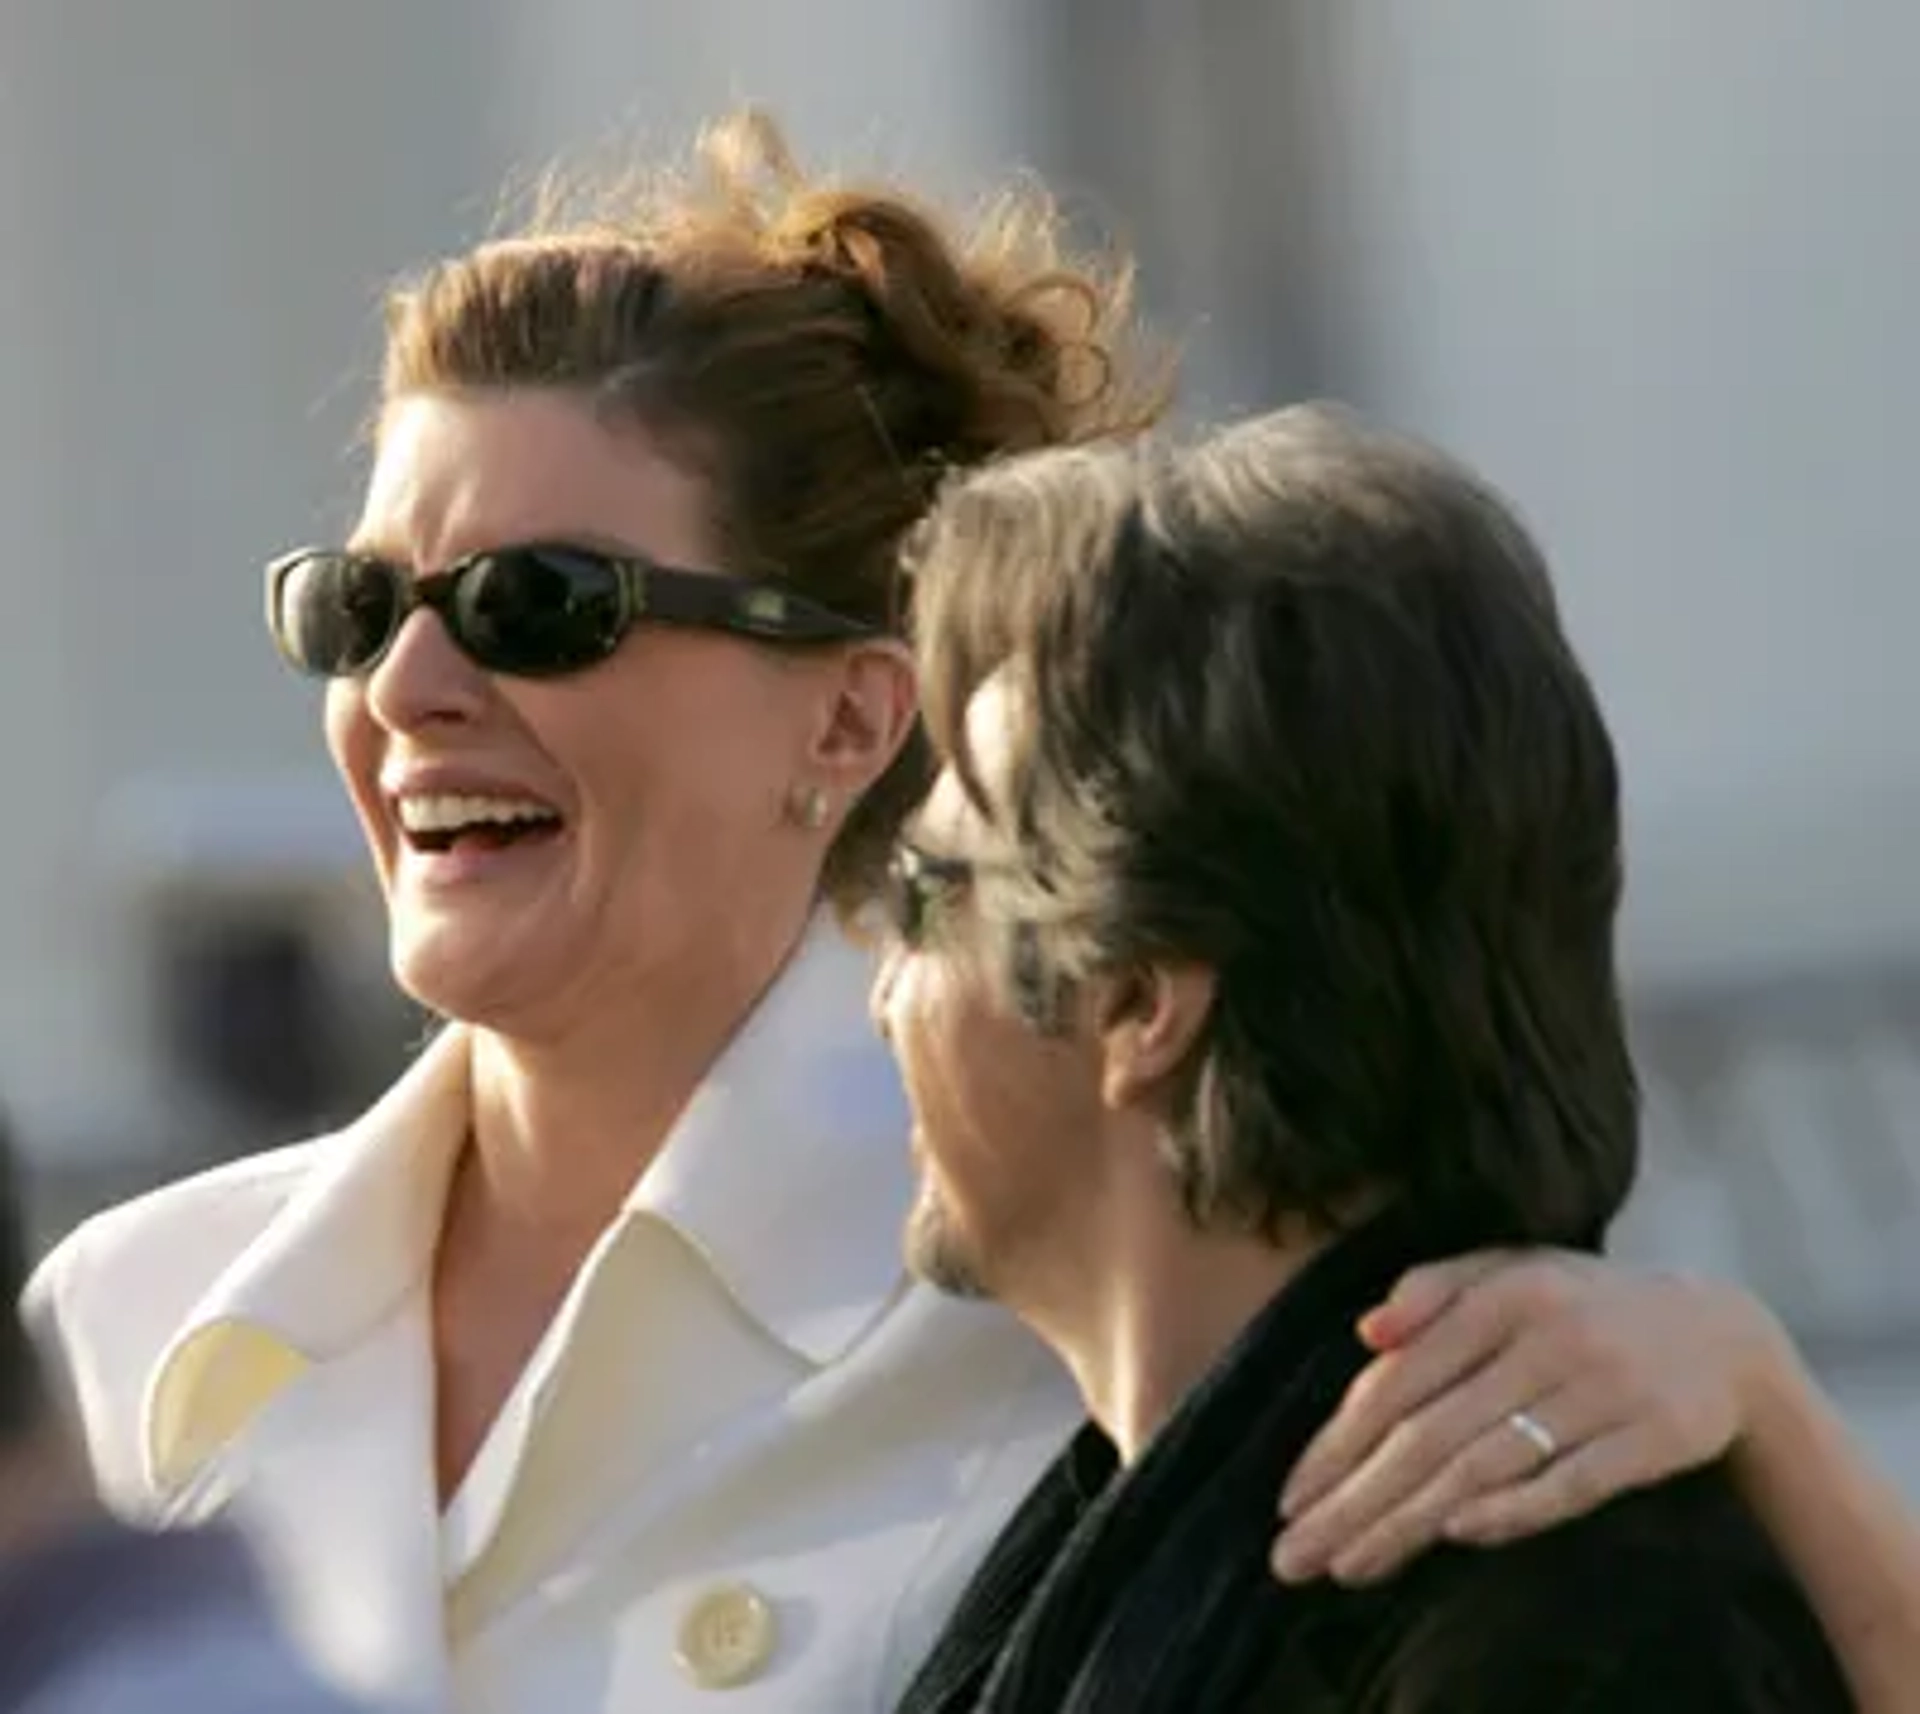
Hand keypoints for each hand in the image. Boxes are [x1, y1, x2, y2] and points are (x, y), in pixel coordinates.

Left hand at [1270, 1249, 1787, 1586]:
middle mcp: (1548, 1336)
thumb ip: (1434, 1289)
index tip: (1289, 1499)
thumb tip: (1365, 1330)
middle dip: (1355, 1500)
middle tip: (1295, 1556)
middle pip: (1430, 1433)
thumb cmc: (1585, 1307)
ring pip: (1487, 1463)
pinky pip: (1574, 1482)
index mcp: (1503, 1292)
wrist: (1723, 1335)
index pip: (1400, 1380)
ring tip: (1350, 1564)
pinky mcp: (1654, 1436)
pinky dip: (1515, 1509)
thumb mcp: (1513, 1272)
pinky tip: (1456, 1535)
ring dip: (1410, 1520)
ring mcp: (1604, 1387)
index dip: (1339, 1443)